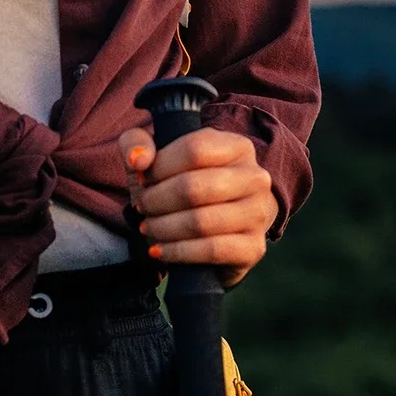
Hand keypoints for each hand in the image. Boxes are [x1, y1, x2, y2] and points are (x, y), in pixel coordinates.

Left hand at [119, 124, 276, 286]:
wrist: (215, 228)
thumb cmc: (182, 184)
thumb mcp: (156, 157)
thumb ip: (137, 143)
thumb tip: (139, 160)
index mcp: (238, 147)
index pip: (194, 150)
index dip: (160, 167)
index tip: (143, 179)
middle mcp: (256, 177)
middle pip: (194, 187)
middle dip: (157, 200)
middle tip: (142, 207)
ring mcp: (258, 214)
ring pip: (201, 222)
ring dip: (163, 228)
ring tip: (148, 227)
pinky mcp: (254, 248)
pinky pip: (211, 250)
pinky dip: (177, 252)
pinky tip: (159, 250)